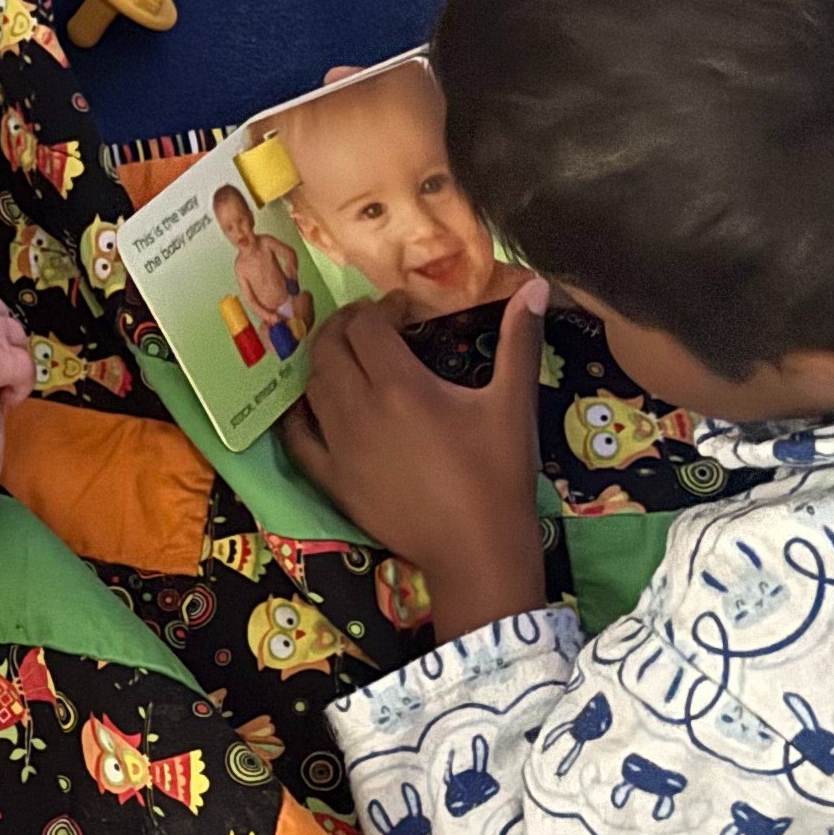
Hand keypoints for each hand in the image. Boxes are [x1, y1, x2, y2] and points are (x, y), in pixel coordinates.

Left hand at [283, 279, 551, 636]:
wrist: (477, 551)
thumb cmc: (498, 476)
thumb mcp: (513, 404)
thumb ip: (519, 341)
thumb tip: (535, 283)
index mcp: (399, 385)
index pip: (368, 325)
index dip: (382, 308)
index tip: (404, 310)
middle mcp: (358, 409)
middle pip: (330, 348)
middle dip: (346, 326)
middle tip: (371, 324)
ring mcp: (339, 447)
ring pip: (312, 386)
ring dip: (326, 361)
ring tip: (350, 355)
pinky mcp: (332, 480)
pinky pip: (298, 438)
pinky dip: (300, 413)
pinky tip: (312, 403)